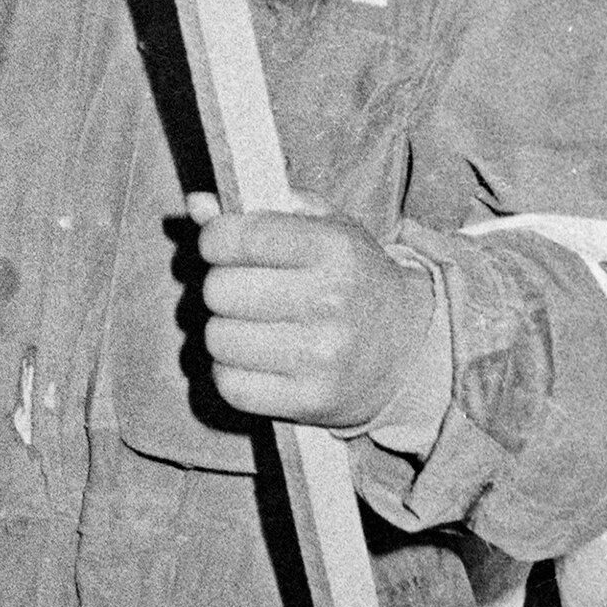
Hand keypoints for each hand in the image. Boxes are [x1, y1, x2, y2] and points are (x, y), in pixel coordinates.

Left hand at [196, 200, 438, 430]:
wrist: (409, 347)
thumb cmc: (354, 278)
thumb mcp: (324, 228)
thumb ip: (261, 210)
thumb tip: (197, 206)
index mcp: (332, 249)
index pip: (236, 238)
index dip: (215, 240)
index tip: (222, 246)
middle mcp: (329, 300)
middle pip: (219, 290)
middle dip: (221, 286)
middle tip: (243, 290)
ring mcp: (321, 356)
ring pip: (217, 339)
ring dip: (223, 331)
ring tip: (250, 326)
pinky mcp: (311, 401)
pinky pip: (230, 385)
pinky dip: (231, 372)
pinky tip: (254, 360)